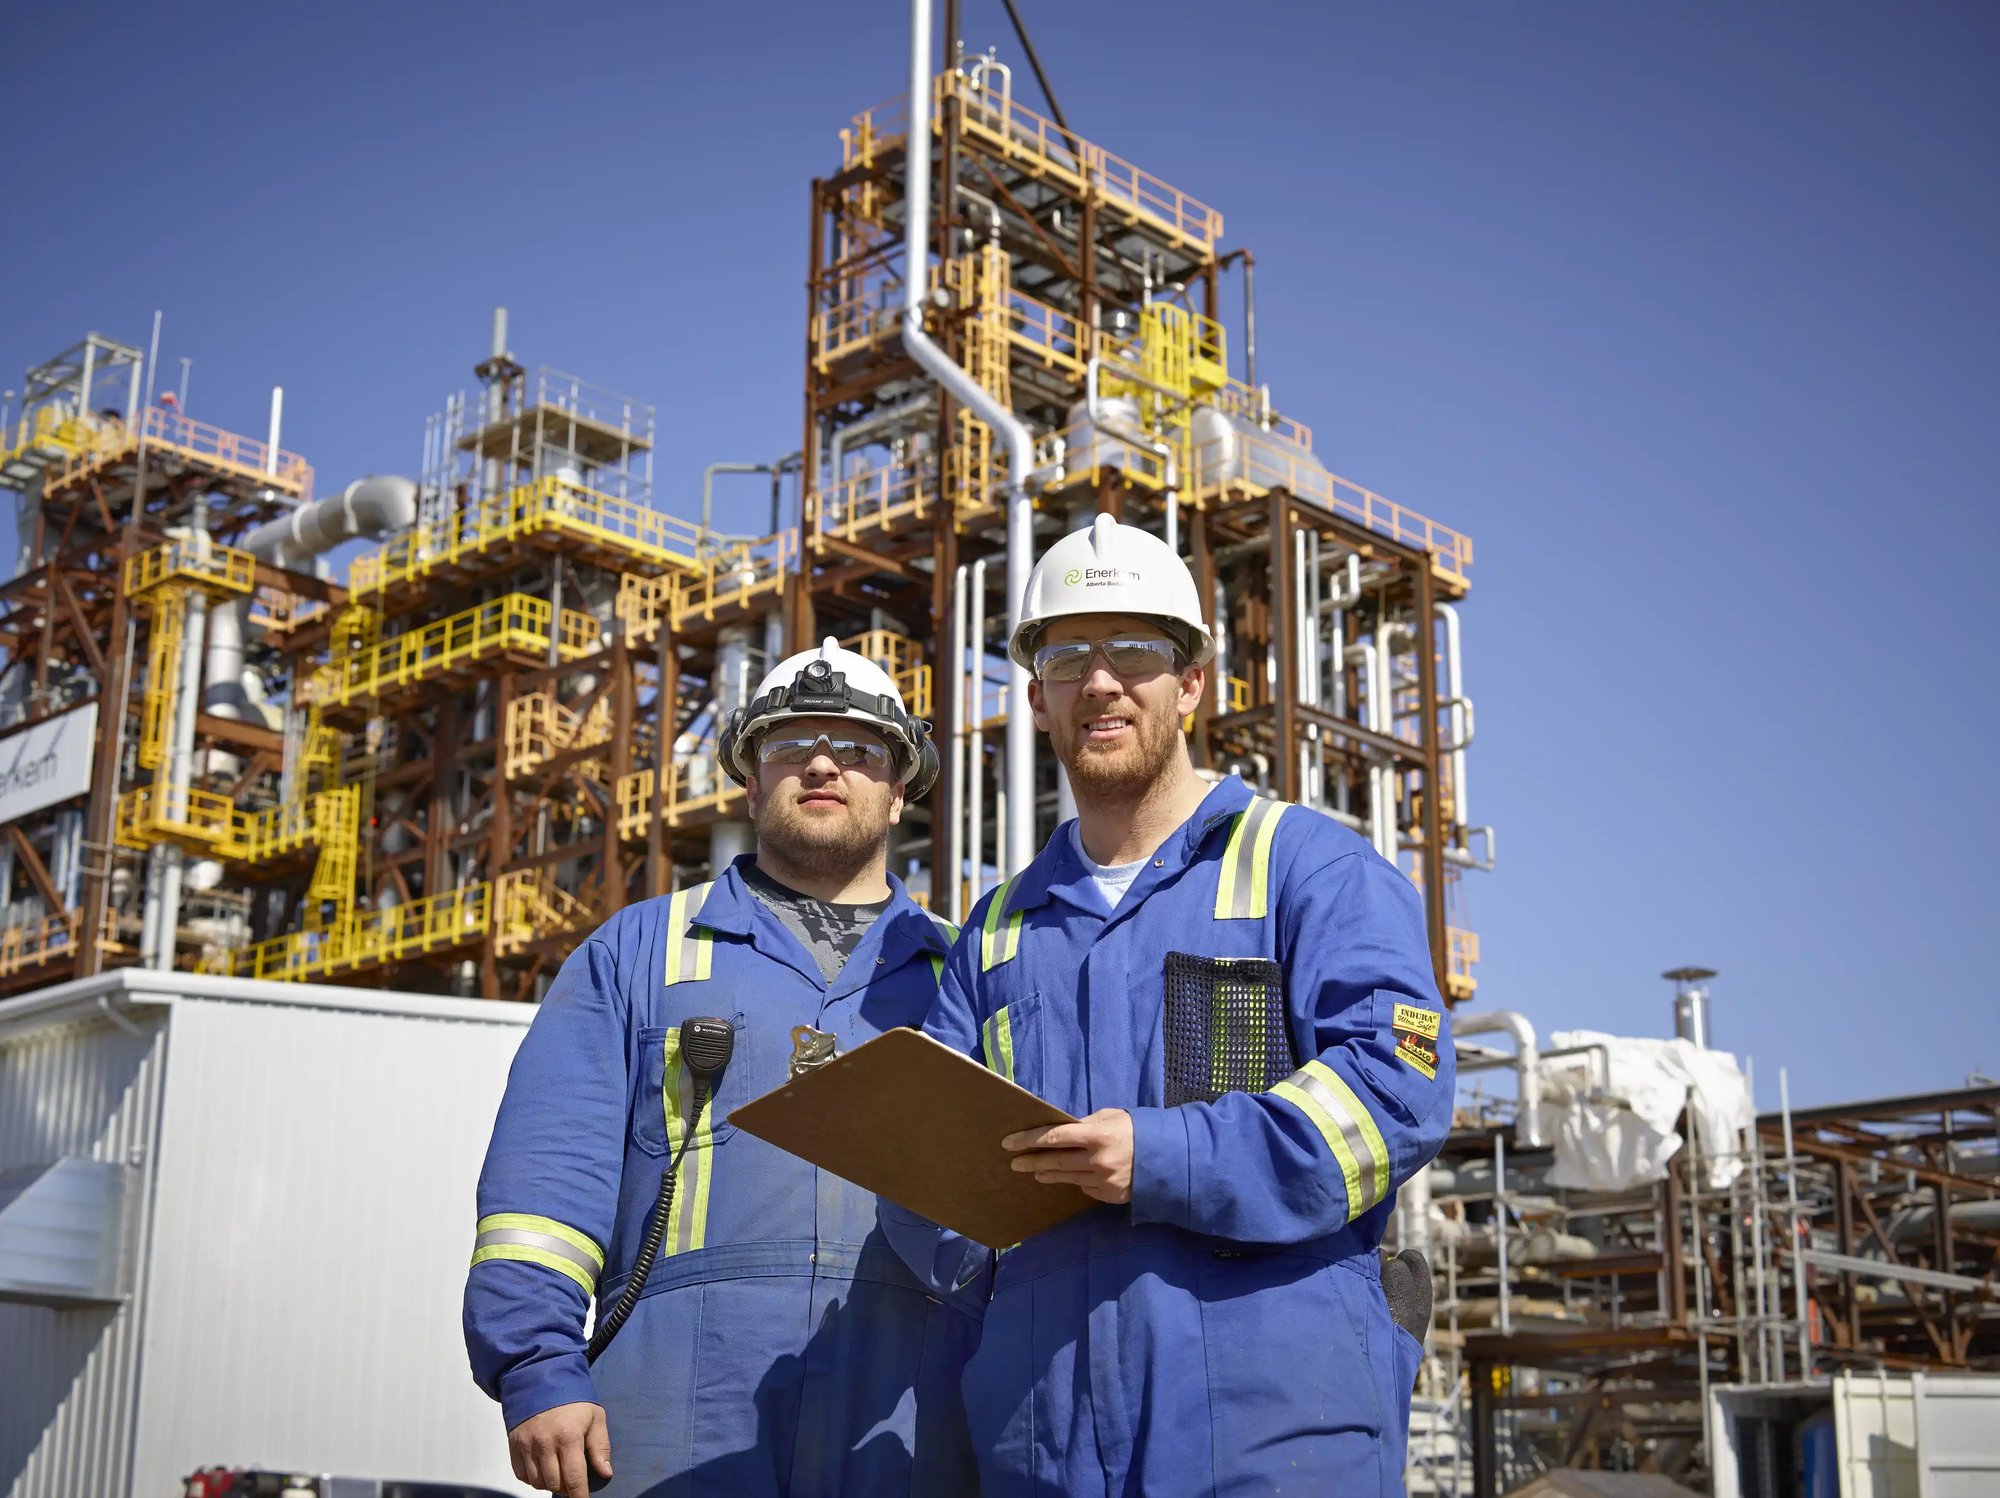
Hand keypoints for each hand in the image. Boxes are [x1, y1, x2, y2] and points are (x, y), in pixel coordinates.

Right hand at [509, 1401, 610, 1497]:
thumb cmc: (572, 1398)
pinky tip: (543, 1468)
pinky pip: (521, 1475)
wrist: (541, 1378)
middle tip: (574, 1480)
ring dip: (549, 1483)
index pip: (574, 1479)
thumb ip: (600, 1447)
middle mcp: (545, 1443)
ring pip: (537, 1482)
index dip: (579, 1496)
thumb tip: (605, 1474)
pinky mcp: (513, 1444)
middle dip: (566, 1488)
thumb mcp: (595, 1417)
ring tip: (559, 1471)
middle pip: (554, 1484)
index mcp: (568, 1437)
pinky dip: (533, 1478)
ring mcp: (526, 1445)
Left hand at [1003, 1109, 1133, 1203]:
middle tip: (1013, 1162)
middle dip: (1031, 1161)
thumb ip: (1086, 1124)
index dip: (1029, 1139)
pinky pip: (1085, 1188)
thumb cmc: (1138, 1130)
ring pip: (1066, 1178)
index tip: (1010, 1142)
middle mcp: (1097, 1160)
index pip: (1055, 1137)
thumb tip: (1063, 1131)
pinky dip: (1076, 1180)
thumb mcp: (1112, 1117)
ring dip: (1046, 1174)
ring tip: (1034, 1172)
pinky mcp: (1109, 1196)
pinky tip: (1070, 1176)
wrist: (1169, 1158)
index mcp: (1097, 1135)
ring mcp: (1103, 1181)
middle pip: (1055, 1162)